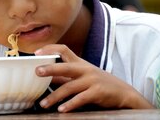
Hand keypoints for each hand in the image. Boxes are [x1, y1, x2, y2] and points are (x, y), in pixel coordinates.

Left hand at [34, 44, 152, 111]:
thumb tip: (47, 77)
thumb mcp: (84, 75)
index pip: (64, 49)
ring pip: (69, 87)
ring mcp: (92, 80)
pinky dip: (70, 104)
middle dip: (50, 68)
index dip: (50, 49)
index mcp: (80, 63)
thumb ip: (67, 76)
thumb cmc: (99, 83)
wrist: (123, 92)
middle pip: (65, 66)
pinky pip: (81, 98)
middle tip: (37, 72)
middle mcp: (85, 69)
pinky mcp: (97, 92)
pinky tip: (62, 110)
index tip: (37, 53)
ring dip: (55, 96)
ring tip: (43, 104)